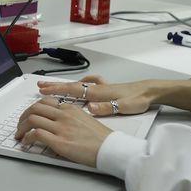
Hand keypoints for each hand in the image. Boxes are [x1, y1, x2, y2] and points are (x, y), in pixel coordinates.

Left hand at [14, 97, 111, 166]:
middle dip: (23, 117)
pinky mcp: (59, 142)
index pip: (45, 102)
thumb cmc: (101, 138)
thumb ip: (70, 118)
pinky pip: (36, 135)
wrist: (110, 148)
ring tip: (20, 135)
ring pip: (32, 119)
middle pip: (35, 108)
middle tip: (20, 125)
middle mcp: (64, 115)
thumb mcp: (85, 119)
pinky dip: (27, 138)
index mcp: (70, 108)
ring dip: (21, 127)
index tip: (29, 115)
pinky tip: (26, 142)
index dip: (33, 109)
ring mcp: (61, 128)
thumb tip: (57, 123)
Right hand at [37, 75, 190, 113]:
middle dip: (55, 86)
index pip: (73, 91)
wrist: (150, 91)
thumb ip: (106, 107)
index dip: (56, 90)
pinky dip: (82, 83)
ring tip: (54, 85)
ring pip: (79, 85)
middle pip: (72, 86)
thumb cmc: (137, 100)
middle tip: (40, 85)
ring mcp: (101, 87)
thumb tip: (90, 107)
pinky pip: (89, 85)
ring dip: (65, 85)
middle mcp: (97, 88)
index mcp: (98, 93)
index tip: (42, 89)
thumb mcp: (123, 107)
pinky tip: (82, 84)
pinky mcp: (107, 89)